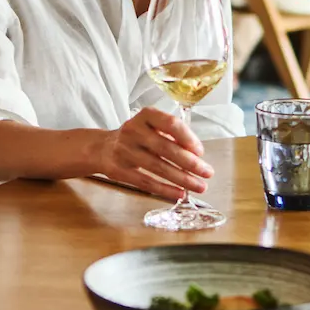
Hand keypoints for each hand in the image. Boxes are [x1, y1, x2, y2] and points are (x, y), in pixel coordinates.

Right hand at [93, 107, 212, 198]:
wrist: (102, 148)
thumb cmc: (136, 137)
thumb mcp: (151, 127)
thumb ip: (171, 135)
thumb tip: (196, 154)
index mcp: (145, 116)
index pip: (170, 123)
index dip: (188, 138)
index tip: (200, 151)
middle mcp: (133, 130)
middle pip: (166, 148)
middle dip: (190, 163)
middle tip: (207, 172)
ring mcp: (124, 151)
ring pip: (158, 167)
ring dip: (182, 179)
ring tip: (199, 186)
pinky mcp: (119, 170)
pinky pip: (146, 182)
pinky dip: (165, 189)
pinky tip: (179, 193)